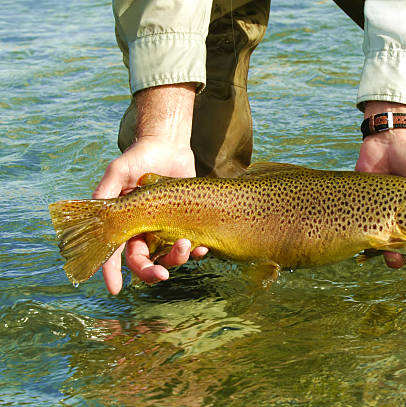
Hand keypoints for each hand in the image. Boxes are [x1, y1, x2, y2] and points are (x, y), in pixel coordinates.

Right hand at [92, 83, 207, 294]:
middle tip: (163, 276)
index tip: (115, 289)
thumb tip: (99, 216)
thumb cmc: (139, 156)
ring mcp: (166, 228)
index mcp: (124, 224)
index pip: (114, 254)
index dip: (111, 273)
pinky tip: (202, 247)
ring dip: (177, 259)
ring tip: (187, 245)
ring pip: (168, 257)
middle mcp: (144, 230)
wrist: (169, 145)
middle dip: (151, 273)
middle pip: (143, 262)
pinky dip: (197, 251)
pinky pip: (192, 246)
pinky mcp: (188, 223)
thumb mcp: (118, 171)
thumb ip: (107, 191)